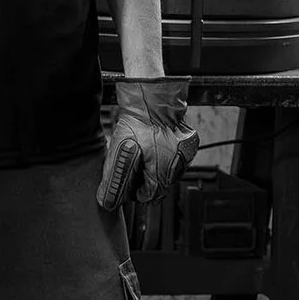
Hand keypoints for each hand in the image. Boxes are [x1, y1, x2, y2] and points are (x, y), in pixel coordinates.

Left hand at [96, 77, 195, 209]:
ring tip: (142, 153)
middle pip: (159, 185)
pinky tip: (153, 145)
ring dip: (154, 167)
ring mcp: (187, 153)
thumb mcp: (119, 152)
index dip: (134, 192)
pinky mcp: (190, 143)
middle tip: (132, 166)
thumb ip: (114, 180)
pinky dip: (164, 155)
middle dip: (144, 179)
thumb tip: (108, 202)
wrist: (152, 97)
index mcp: (164, 172)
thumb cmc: (137, 123)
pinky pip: (176, 156)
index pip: (149, 196)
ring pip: (168, 171)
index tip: (126, 182)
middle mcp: (180, 166)